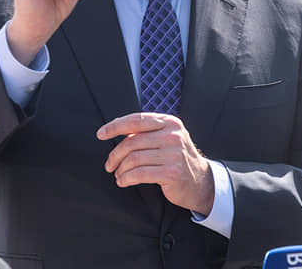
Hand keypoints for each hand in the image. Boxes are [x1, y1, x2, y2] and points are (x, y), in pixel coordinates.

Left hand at [97, 113, 214, 214]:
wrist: (201, 182)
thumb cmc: (177, 158)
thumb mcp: (166, 138)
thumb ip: (146, 132)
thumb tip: (117, 128)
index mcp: (169, 122)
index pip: (136, 120)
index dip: (115, 126)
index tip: (101, 133)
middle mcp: (172, 135)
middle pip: (132, 142)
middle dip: (115, 154)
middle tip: (109, 164)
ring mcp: (173, 154)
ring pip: (134, 159)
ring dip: (120, 169)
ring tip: (118, 174)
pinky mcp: (171, 172)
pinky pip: (139, 174)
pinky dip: (126, 178)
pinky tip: (123, 181)